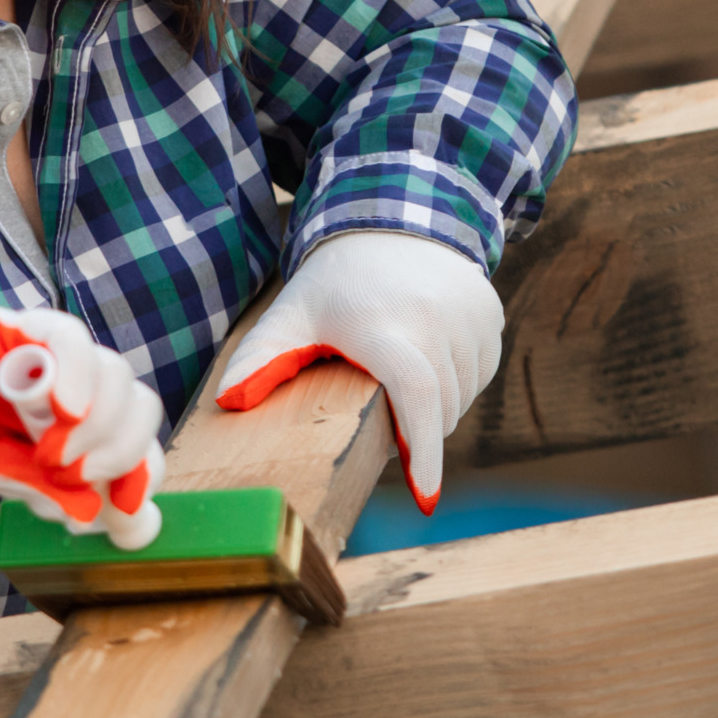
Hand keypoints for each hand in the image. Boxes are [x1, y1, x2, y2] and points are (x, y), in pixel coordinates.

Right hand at [0, 282, 164, 548]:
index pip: (131, 451)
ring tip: (53, 454)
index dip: (140, 483)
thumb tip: (83, 516)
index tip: (128, 520)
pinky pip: (73, 341)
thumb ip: (25, 483)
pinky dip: (79, 377)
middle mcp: (67, 393)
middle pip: (139, 411)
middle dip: (125, 455)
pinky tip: (61, 410)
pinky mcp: (25, 326)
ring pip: (117, 376)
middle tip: (76, 477)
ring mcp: (50, 358)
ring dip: (99, 425)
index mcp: (60, 433)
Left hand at [212, 231, 501, 511]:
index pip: (415, 393)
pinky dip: (459, 382)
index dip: (422, 450)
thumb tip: (228, 404)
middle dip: (415, 433)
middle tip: (381, 418)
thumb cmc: (334, 283)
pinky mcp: (489, 313)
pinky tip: (429, 358)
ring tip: (400, 379)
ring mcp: (469, 314)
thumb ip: (261, 359)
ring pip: (462, 396)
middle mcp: (435, 317)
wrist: (391, 217)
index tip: (425, 500)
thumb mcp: (291, 316)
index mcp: (383, 324)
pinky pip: (481, 371)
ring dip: (437, 409)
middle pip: (438, 409)